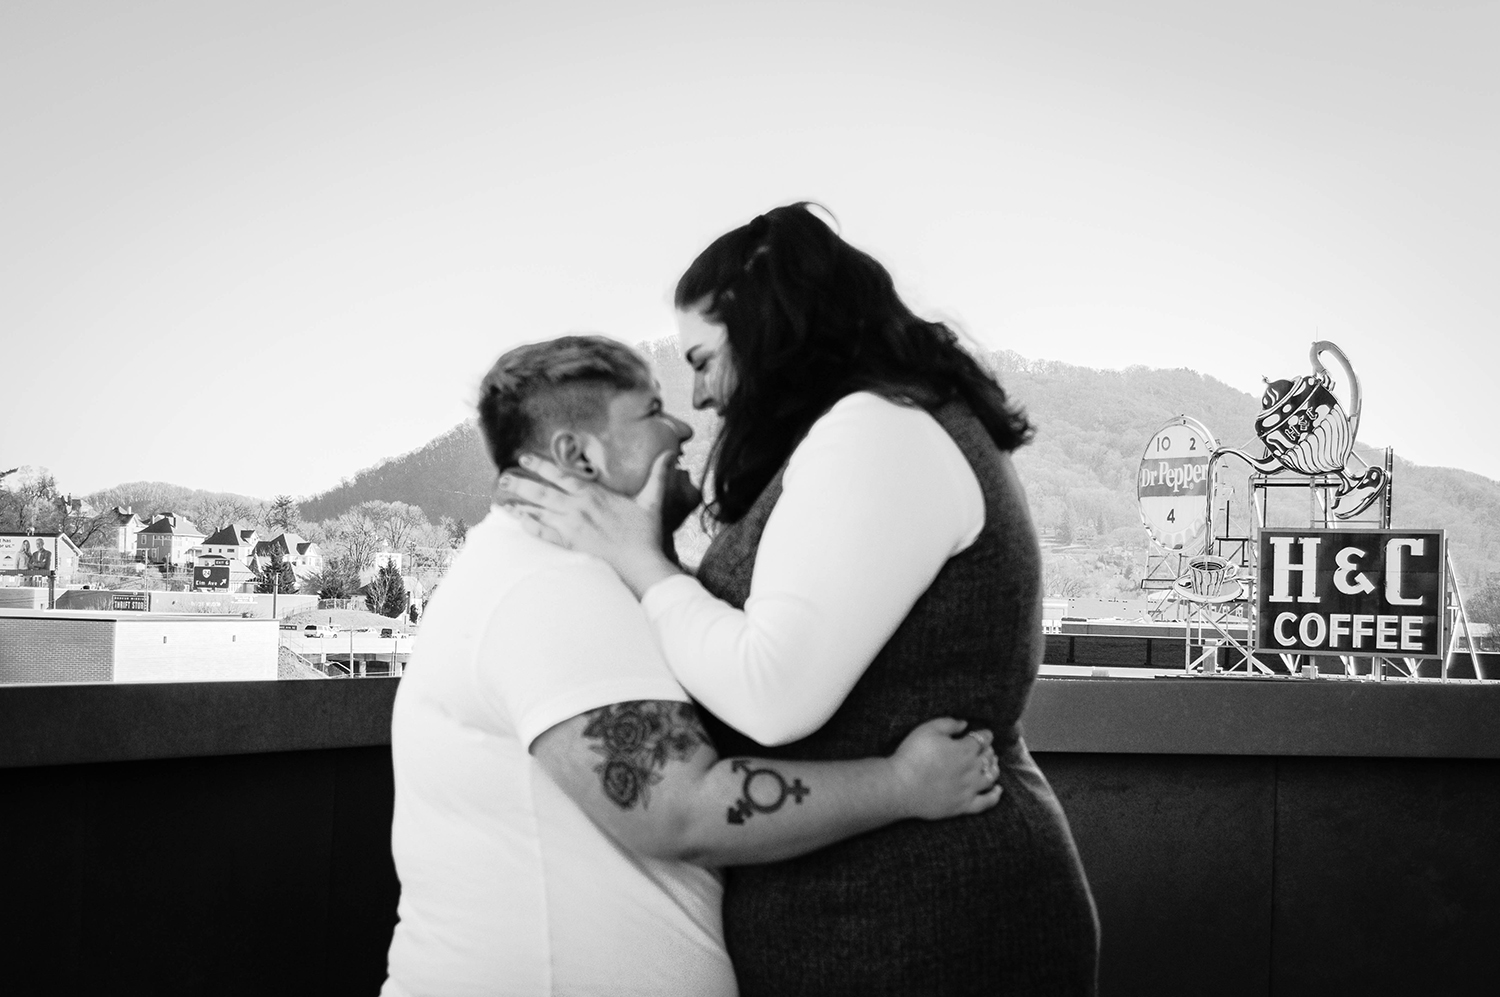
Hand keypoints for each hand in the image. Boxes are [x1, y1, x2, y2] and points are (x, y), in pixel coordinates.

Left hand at [497, 453, 682, 596]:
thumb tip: (670, 453)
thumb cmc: (646, 534)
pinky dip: (529, 527)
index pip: (562, 475)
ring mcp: (571, 527)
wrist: (640, 565)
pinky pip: (543, 534)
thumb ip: (657, 475)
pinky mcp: (570, 545)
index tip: (525, 458)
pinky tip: (517, 522)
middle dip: (521, 483)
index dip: (541, 465)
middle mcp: (578, 508)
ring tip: (501, 499)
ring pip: (539, 512)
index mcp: (594, 494)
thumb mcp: (651, 501)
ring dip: (519, 504)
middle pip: (542, 492)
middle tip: (503, 478)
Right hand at [889, 718, 1002, 820]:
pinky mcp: (963, 805)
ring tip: (993, 765)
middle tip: (986, 748)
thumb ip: (949, 723)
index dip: (985, 734)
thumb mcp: (928, 729)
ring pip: (991, 777)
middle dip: (989, 751)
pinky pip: (986, 802)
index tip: (984, 733)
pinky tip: (998, 790)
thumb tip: (965, 723)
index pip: (983, 739)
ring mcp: (969, 789)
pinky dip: (995, 796)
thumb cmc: (912, 755)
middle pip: (988, 757)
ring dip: (994, 769)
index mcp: (965, 749)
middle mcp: (971, 769)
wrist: (900, 786)